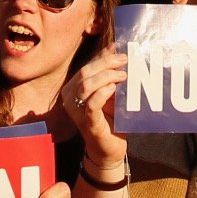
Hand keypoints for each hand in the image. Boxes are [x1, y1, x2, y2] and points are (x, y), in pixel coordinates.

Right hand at [62, 47, 129, 170]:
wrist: (109, 150)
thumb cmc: (109, 119)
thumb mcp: (109, 92)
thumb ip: (107, 72)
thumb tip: (114, 47)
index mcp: (73, 89)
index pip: (87, 67)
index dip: (104, 58)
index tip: (122, 53)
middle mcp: (70, 99)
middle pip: (85, 73)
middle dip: (106, 64)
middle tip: (125, 61)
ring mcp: (77, 112)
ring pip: (86, 86)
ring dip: (106, 76)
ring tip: (123, 75)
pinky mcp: (88, 124)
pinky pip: (91, 105)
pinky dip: (102, 93)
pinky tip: (113, 88)